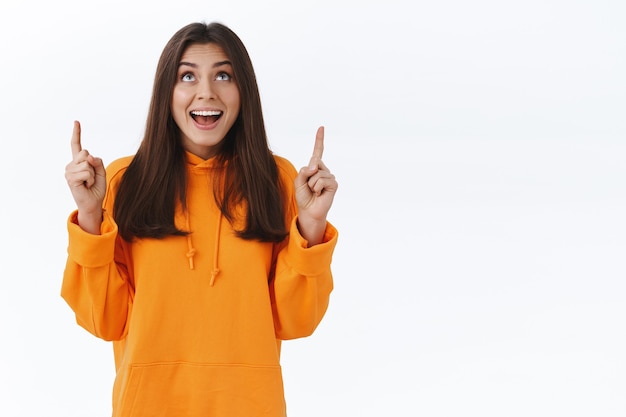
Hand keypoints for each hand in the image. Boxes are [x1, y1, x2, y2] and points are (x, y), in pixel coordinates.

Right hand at [64, 121, 105, 233]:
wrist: (93, 203)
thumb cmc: (96, 188)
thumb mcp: (101, 172)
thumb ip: (97, 162)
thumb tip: (88, 156)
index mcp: (78, 162)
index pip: (76, 145)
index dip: (77, 133)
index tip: (76, 122)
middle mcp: (71, 164)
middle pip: (86, 153)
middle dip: (93, 165)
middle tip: (90, 178)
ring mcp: (69, 171)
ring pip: (87, 163)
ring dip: (92, 175)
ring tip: (88, 183)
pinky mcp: (70, 178)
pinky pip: (86, 172)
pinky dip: (90, 180)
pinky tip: (86, 186)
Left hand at [294, 126, 337, 244]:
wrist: (309, 210)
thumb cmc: (303, 196)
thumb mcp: (299, 181)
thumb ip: (304, 171)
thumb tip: (315, 167)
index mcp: (314, 167)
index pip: (318, 151)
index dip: (319, 139)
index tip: (321, 127)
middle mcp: (323, 170)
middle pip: (314, 162)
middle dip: (308, 174)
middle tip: (309, 187)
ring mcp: (329, 176)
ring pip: (317, 173)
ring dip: (312, 184)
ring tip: (314, 192)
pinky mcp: (333, 184)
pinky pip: (322, 180)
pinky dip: (317, 187)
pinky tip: (319, 193)